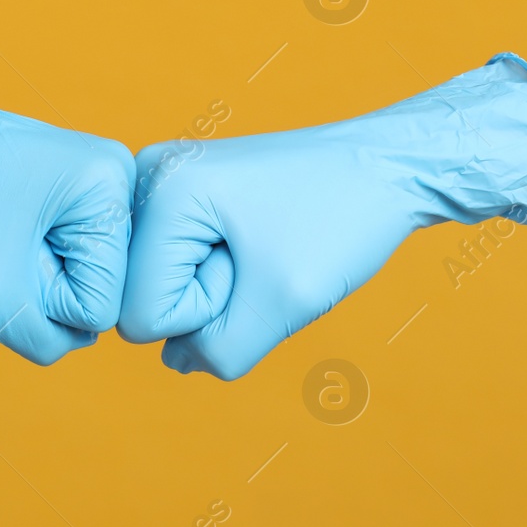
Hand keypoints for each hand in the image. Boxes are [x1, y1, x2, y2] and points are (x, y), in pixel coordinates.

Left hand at [0, 16, 134, 364]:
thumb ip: (50, 340)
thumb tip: (77, 336)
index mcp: (114, 187)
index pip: (104, 305)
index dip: (44, 302)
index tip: (0, 250)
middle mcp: (109, 181)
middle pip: (90, 292)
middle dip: (33, 291)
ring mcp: (77, 186)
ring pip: (61, 283)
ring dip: (14, 282)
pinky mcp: (47, 196)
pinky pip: (39, 264)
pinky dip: (2, 267)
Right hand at [118, 54, 526, 378]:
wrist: (385, 165)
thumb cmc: (345, 218)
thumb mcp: (283, 303)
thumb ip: (219, 351)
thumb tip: (177, 361)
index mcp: (161, 191)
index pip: (141, 316)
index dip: (207, 312)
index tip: (257, 262)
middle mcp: (146, 179)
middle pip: (145, 301)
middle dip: (209, 300)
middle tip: (264, 252)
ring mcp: (159, 184)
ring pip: (163, 289)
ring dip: (219, 289)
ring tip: (264, 244)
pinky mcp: (179, 195)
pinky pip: (179, 269)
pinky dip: (221, 273)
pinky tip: (255, 241)